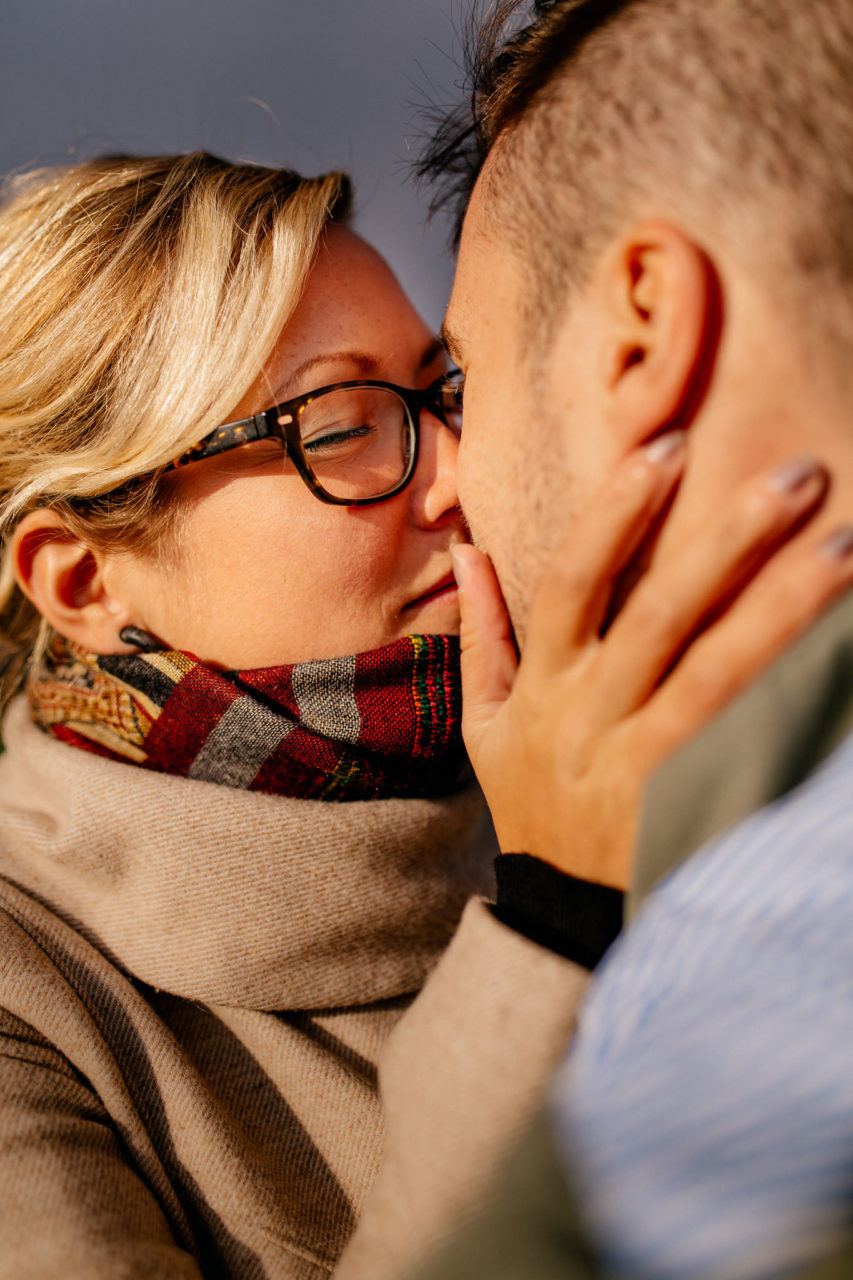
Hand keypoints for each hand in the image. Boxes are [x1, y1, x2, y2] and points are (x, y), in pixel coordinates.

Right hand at [453, 438, 852, 888]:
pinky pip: (743, 745)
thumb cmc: (531, 800)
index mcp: (542, 686)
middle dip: (727, 538)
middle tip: (799, 472)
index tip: (665, 446)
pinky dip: (794, 696)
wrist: (558, 915)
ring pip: (712, 676)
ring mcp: (638, 766)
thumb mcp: (486, 724)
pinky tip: (842, 652)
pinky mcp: (684, 809)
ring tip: (844, 548)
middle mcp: (588, 717)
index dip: (615, 513)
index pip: (571, 582)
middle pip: (658, 615)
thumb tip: (470, 549)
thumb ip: (481, 634)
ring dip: (780, 608)